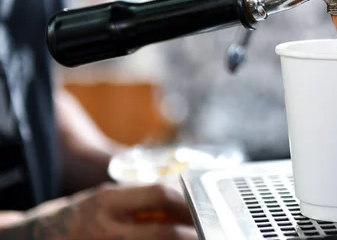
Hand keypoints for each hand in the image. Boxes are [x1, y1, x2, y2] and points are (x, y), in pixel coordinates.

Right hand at [21, 183, 196, 239]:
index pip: (160, 195)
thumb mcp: (104, 198)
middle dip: (192, 233)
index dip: (186, 201)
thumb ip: (138, 200)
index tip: (201, 206)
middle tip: (209, 231)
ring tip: (196, 239)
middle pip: (165, 233)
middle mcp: (108, 230)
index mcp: (108, 203)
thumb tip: (179, 199)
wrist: (33, 239)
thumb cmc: (74, 216)